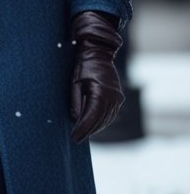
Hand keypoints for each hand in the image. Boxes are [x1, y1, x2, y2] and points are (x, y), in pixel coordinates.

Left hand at [70, 10, 123, 142]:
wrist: (98, 54)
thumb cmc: (83, 67)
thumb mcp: (74, 83)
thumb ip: (75, 102)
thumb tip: (75, 120)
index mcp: (100, 93)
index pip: (91, 117)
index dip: (83, 129)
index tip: (74, 138)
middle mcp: (112, 97)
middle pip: (99, 120)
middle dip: (88, 131)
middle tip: (76, 139)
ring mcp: (117, 97)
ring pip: (107, 119)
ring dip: (96, 127)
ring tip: (83, 134)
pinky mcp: (118, 97)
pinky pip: (111, 114)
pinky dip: (102, 121)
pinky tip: (94, 125)